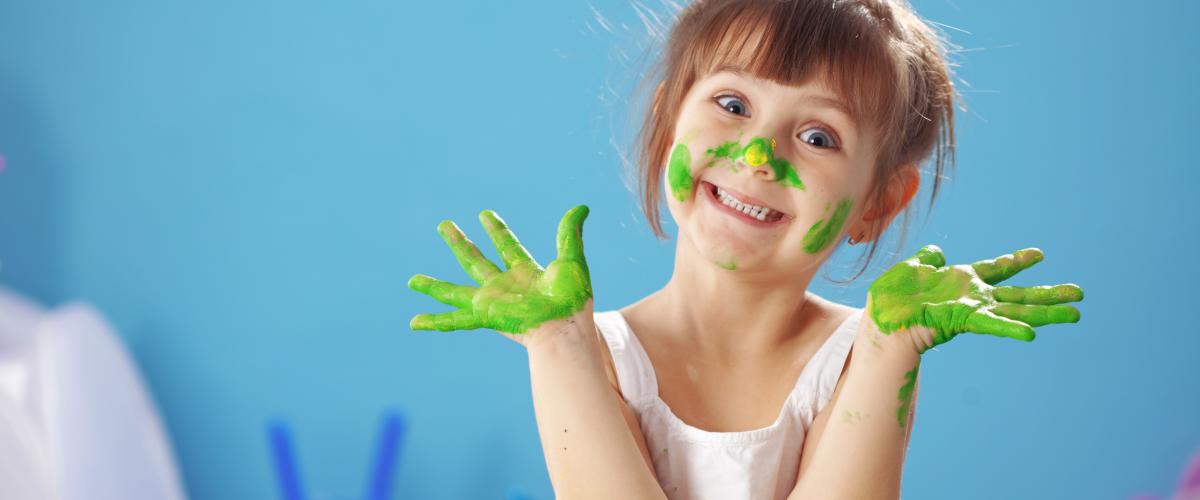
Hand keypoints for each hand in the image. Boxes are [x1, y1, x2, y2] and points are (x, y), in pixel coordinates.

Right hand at [407, 205, 592, 337]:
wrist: (565, 326)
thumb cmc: (573, 300)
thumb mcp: (572, 260)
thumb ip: (570, 233)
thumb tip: (582, 207)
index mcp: (525, 272)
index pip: (507, 245)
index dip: (496, 229)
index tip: (484, 214)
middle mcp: (504, 286)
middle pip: (475, 259)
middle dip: (459, 242)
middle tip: (443, 225)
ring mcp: (491, 301)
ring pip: (455, 291)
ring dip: (434, 285)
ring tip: (412, 281)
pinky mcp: (484, 316)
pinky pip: (454, 320)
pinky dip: (434, 321)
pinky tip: (415, 322)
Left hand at [868, 245, 1082, 352]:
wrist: (879, 319)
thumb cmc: (892, 298)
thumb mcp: (912, 269)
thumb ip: (928, 260)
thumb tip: (936, 252)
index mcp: (961, 280)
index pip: (996, 269)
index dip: (1016, 261)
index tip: (1040, 254)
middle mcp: (973, 297)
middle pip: (1018, 295)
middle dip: (1050, 295)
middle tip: (1080, 294)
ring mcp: (971, 309)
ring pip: (1016, 310)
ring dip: (1046, 313)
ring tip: (1076, 314)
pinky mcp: (964, 321)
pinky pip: (991, 324)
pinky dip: (1010, 328)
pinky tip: (1032, 333)